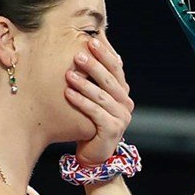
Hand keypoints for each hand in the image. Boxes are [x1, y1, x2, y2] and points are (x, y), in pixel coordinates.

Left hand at [66, 37, 133, 164]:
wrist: (94, 153)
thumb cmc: (89, 122)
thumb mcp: (93, 99)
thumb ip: (93, 81)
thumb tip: (81, 50)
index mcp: (122, 92)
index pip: (116, 68)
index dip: (104, 54)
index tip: (90, 41)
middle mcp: (125, 103)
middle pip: (111, 80)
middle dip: (94, 66)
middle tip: (78, 55)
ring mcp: (121, 117)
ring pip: (102, 96)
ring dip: (85, 84)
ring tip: (69, 74)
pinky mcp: (113, 129)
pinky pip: (96, 112)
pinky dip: (81, 102)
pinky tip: (68, 93)